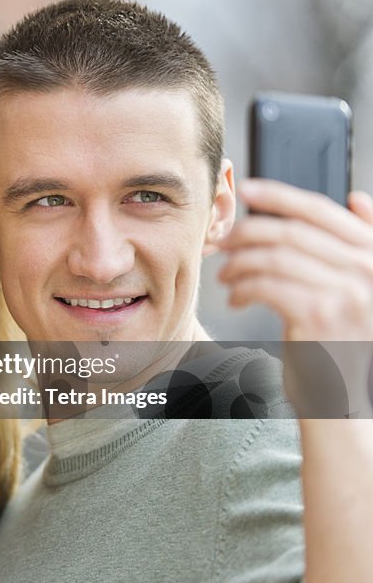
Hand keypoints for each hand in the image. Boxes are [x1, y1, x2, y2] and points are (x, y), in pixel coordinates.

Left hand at [218, 178, 372, 341]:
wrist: (345, 392)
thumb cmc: (344, 338)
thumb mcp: (362, 288)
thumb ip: (360, 245)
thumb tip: (355, 199)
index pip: (321, 211)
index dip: (280, 196)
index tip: (248, 189)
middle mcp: (367, 270)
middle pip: (292, 232)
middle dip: (248, 233)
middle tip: (224, 243)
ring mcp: (346, 292)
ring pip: (274, 257)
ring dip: (239, 263)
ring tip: (226, 276)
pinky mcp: (319, 314)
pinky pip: (265, 285)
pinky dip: (241, 289)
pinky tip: (235, 298)